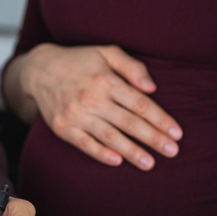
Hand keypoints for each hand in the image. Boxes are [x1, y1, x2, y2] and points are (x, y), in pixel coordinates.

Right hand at [18, 43, 181, 169]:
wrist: (39, 70)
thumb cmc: (80, 61)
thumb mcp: (106, 52)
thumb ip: (132, 66)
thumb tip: (152, 87)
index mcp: (106, 79)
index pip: (140, 103)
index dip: (160, 119)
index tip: (177, 133)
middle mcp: (91, 97)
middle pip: (129, 122)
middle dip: (153, 138)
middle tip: (173, 151)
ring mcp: (76, 114)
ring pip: (109, 136)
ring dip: (131, 151)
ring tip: (150, 163)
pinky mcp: (63, 127)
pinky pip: (85, 144)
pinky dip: (101, 154)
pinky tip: (118, 162)